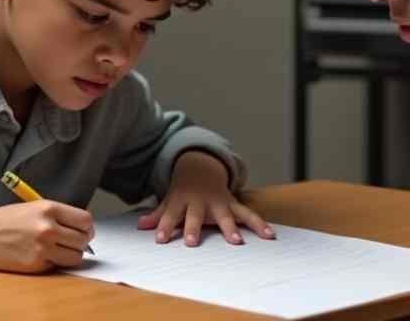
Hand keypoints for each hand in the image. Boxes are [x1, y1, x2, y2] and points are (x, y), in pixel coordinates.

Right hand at [0, 200, 93, 272]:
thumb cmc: (4, 221)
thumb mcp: (34, 207)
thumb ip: (57, 215)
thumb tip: (79, 227)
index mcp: (49, 209)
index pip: (85, 220)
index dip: (87, 227)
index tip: (83, 231)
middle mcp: (48, 228)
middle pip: (84, 239)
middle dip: (81, 242)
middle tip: (71, 242)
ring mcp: (43, 248)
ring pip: (76, 256)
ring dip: (71, 254)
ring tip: (58, 249)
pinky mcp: (36, 264)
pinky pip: (58, 265)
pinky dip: (54, 263)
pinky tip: (42, 255)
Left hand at [137, 151, 274, 245]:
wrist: (202, 167)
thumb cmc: (183, 190)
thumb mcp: (169, 199)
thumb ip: (157, 214)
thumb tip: (140, 226)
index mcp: (182, 200)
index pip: (170, 214)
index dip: (163, 226)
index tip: (159, 239)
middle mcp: (201, 202)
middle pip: (196, 215)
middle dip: (193, 228)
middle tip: (191, 242)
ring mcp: (219, 203)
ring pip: (225, 215)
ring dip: (231, 228)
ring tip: (236, 242)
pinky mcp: (234, 204)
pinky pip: (248, 215)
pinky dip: (259, 224)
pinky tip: (269, 235)